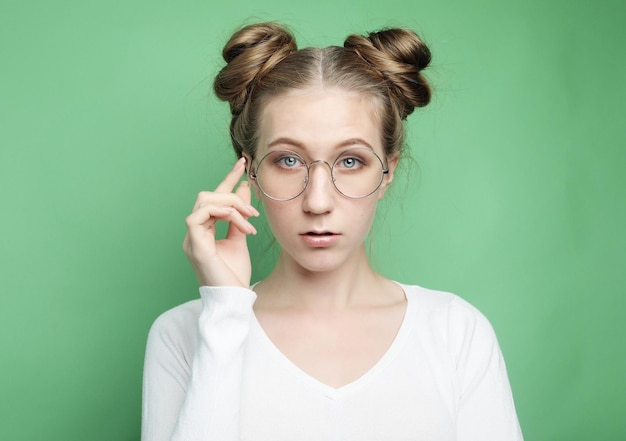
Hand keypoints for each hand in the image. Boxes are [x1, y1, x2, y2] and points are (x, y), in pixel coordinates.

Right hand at [182, 157, 259, 286]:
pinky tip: (242, 225)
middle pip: (207, 196)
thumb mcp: (241, 238)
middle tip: (253, 210)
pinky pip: (200, 215)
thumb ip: (240, 216)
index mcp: (204, 230)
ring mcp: (192, 238)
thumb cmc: (235, 274)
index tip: (243, 163)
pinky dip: (224, 215)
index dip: (227, 179)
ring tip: (250, 220)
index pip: (214, 198)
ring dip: (231, 205)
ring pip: (204, 201)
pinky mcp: (195, 245)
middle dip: (232, 194)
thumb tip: (244, 190)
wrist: (235, 298)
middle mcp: (194, 232)